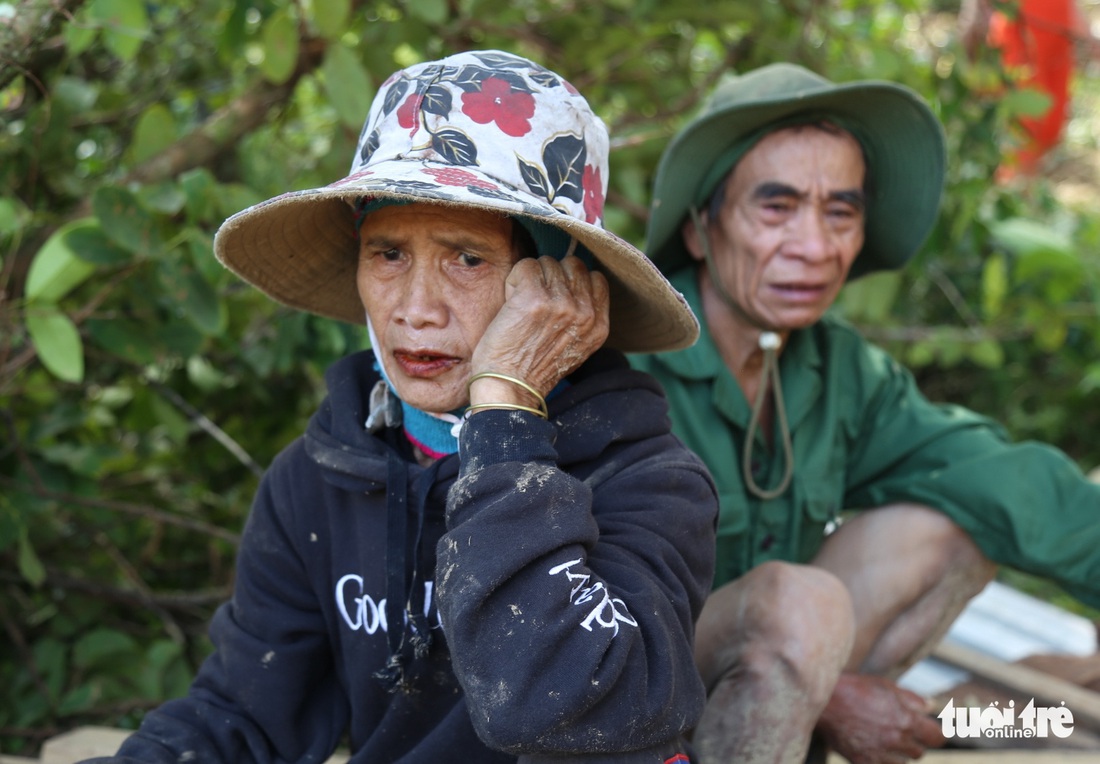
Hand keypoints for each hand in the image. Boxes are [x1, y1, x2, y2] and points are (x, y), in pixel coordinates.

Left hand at [470, 255, 608, 402]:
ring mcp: (562, 304)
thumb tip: (573, 287)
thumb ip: (582, 318)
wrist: (509, 388)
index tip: (554, 297)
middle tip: (536, 300)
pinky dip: (514, 279)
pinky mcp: (535, 298)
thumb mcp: (575, 348)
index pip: (596, 278)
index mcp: (598, 326)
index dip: (572, 281)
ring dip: (531, 279)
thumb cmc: (532, 369)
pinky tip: (510, 303)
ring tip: (522, 305)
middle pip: (573, 265)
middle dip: (552, 276)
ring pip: (548, 262)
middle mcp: (585, 313)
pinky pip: (526, 266)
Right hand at [817, 673, 944, 763]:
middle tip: (898, 730)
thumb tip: (930, 707)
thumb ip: (911, 698)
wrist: (824, 701)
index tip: (930, 732)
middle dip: (913, 742)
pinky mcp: (864, 762)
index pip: (937, 738)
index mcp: (906, 720)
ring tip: (883, 738)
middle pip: (919, 752)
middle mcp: (896, 740)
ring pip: (903, 763)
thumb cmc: (854, 688)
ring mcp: (880, 754)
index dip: (935, 734)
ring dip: (898, 753)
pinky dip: (881, 760)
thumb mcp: (885, 685)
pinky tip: (872, 747)